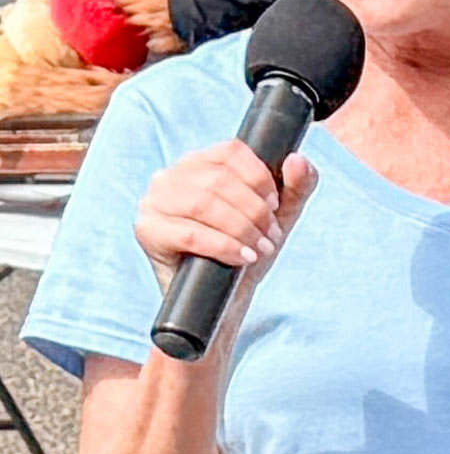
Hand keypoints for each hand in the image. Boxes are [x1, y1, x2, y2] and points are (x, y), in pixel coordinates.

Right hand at [134, 144, 316, 356]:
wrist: (223, 302)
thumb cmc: (246, 253)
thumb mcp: (278, 220)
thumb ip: (295, 189)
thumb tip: (298, 160)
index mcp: (198, 165)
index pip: (230, 151)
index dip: (260, 178)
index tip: (275, 205)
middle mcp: (170, 177)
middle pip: (220, 179)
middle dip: (255, 211)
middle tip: (271, 236)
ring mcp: (154, 202)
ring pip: (204, 203)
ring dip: (242, 228)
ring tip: (259, 249)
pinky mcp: (148, 231)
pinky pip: (190, 233)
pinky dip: (224, 245)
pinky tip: (243, 257)